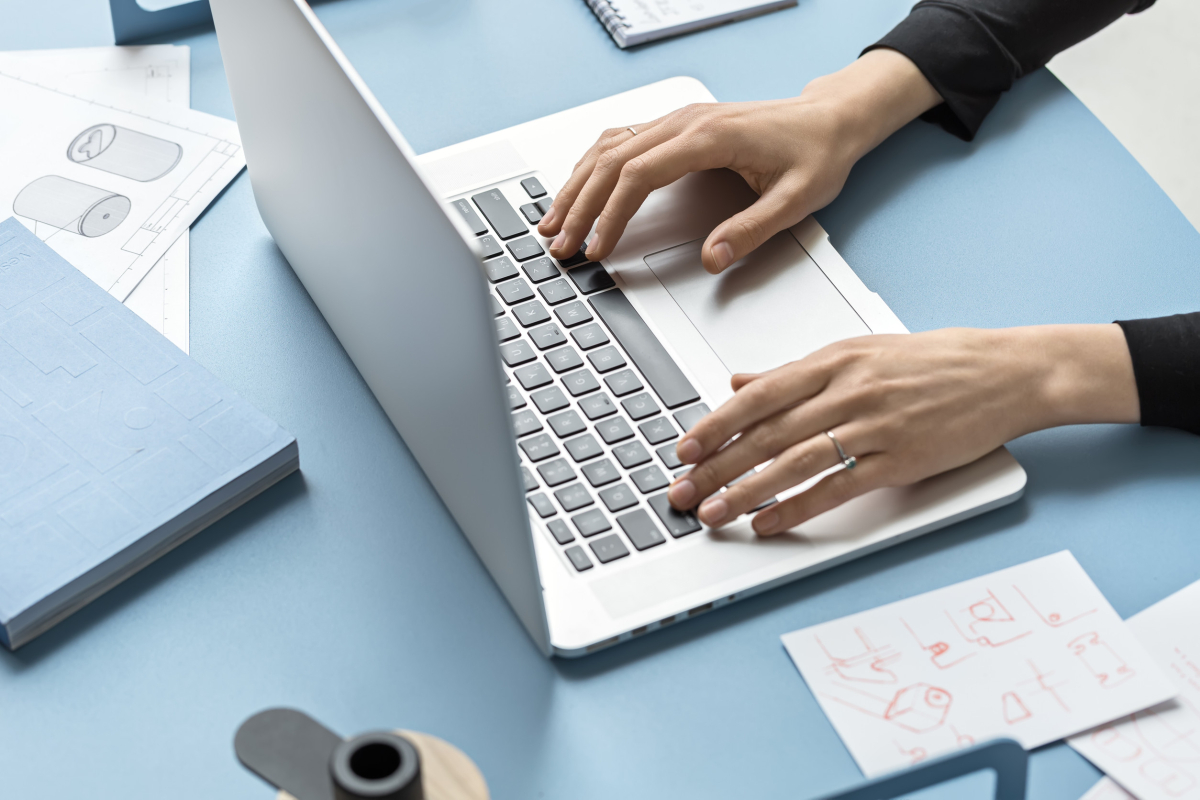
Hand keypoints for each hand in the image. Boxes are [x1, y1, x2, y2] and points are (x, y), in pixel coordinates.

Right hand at [538, 48, 941, 271]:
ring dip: (577, 185)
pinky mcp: (677, 125)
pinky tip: (579, 189)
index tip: (596, 249)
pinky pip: (621, 140)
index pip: (639, 175)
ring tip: (554, 222)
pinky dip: (592, 167)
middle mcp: (685, 121)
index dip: (610, 215)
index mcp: (708, 137)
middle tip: (559, 245)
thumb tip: (711, 259)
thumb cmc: (816, 155)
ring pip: (609, 147)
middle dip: (580, 206)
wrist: (830, 120)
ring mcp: (678, 120)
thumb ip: (751, 231)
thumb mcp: (796, 201)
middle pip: (611, 161)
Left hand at [666, 325, 1139, 534]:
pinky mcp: (900, 460)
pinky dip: (796, 507)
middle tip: (683, 491)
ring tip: (714, 514)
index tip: (685, 449)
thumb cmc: (935, 362)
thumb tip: (740, 381)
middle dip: (717, 466)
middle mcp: (848, 390)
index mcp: (834, 360)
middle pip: (767, 433)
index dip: (716, 424)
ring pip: (793, 462)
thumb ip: (796, 372)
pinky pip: (836, 488)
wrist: (1007, 372)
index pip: (758, 395)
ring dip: (746, 492)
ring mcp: (874, 426)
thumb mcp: (859, 351)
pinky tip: (767, 523)